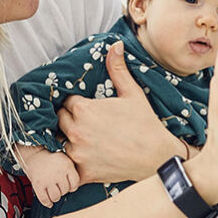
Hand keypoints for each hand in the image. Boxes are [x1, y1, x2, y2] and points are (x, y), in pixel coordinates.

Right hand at [18, 146, 79, 207]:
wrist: (35, 155)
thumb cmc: (52, 159)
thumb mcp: (65, 160)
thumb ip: (71, 171)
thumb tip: (73, 189)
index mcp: (67, 165)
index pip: (75, 183)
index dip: (73, 187)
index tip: (69, 186)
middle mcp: (58, 172)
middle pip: (65, 191)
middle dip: (63, 191)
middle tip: (59, 187)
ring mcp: (48, 179)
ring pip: (56, 197)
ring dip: (55, 197)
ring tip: (54, 193)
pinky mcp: (38, 185)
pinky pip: (44, 199)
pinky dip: (47, 203)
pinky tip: (49, 202)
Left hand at [57, 41, 182, 183]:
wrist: (157, 156)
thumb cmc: (145, 124)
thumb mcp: (132, 93)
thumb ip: (118, 69)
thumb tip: (115, 45)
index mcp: (83, 110)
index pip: (67, 103)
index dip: (76, 104)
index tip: (86, 107)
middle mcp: (76, 131)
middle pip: (60, 121)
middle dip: (69, 120)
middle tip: (86, 123)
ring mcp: (78, 154)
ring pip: (61, 144)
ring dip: (68, 142)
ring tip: (84, 141)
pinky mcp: (84, 172)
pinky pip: (68, 171)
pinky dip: (70, 169)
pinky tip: (80, 162)